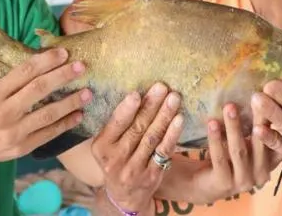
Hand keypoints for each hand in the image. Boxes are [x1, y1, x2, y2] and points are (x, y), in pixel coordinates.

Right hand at [0, 47, 91, 163]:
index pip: (24, 72)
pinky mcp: (21, 148)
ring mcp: (14, 132)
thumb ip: (15, 82)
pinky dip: (65, 124)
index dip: (45, 61)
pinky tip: (78, 115)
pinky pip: (48, 134)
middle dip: (62, 76)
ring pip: (47, 114)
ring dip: (70, 102)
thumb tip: (46, 64)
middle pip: (38, 90)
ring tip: (87, 93)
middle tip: (81, 67)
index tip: (63, 53)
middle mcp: (4, 111)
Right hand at [92, 83, 183, 212]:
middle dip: (151, 106)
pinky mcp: (153, 175)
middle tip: (162, 87)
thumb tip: (134, 93)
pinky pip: (164, 151)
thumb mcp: (106, 145)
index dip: (126, 109)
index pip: (115, 125)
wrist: (124, 195)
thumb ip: (115, 125)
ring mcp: (135, 169)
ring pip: (152, 138)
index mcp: (102, 147)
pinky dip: (172, 134)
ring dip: (165, 116)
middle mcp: (116, 159)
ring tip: (173, 98)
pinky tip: (179, 119)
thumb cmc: (115, 158)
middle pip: (137, 128)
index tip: (136, 94)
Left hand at [191, 103, 280, 201]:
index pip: (278, 140)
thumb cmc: (226, 155)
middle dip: (259, 119)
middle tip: (256, 97)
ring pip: (239, 150)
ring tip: (229, 106)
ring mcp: (244, 181)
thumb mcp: (244, 141)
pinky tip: (212, 123)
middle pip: (261, 143)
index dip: (277, 120)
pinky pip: (220, 158)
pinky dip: (215, 139)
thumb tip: (265, 94)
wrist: (200, 182)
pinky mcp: (224, 183)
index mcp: (269, 162)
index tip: (275, 97)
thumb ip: (256, 126)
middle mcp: (261, 174)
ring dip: (234, 127)